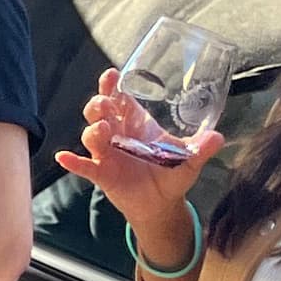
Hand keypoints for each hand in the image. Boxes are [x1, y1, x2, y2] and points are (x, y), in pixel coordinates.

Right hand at [53, 69, 217, 272]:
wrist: (161, 204)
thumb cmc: (171, 175)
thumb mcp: (189, 160)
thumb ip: (201, 149)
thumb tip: (218, 138)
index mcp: (136, 124)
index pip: (120, 99)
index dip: (112, 86)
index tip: (111, 75)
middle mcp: (117, 134)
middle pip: (100, 112)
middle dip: (99, 104)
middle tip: (106, 104)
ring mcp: (106, 153)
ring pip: (91, 136)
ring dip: (93, 130)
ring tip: (103, 131)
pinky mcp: (101, 173)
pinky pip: (83, 166)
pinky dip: (72, 162)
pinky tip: (63, 156)